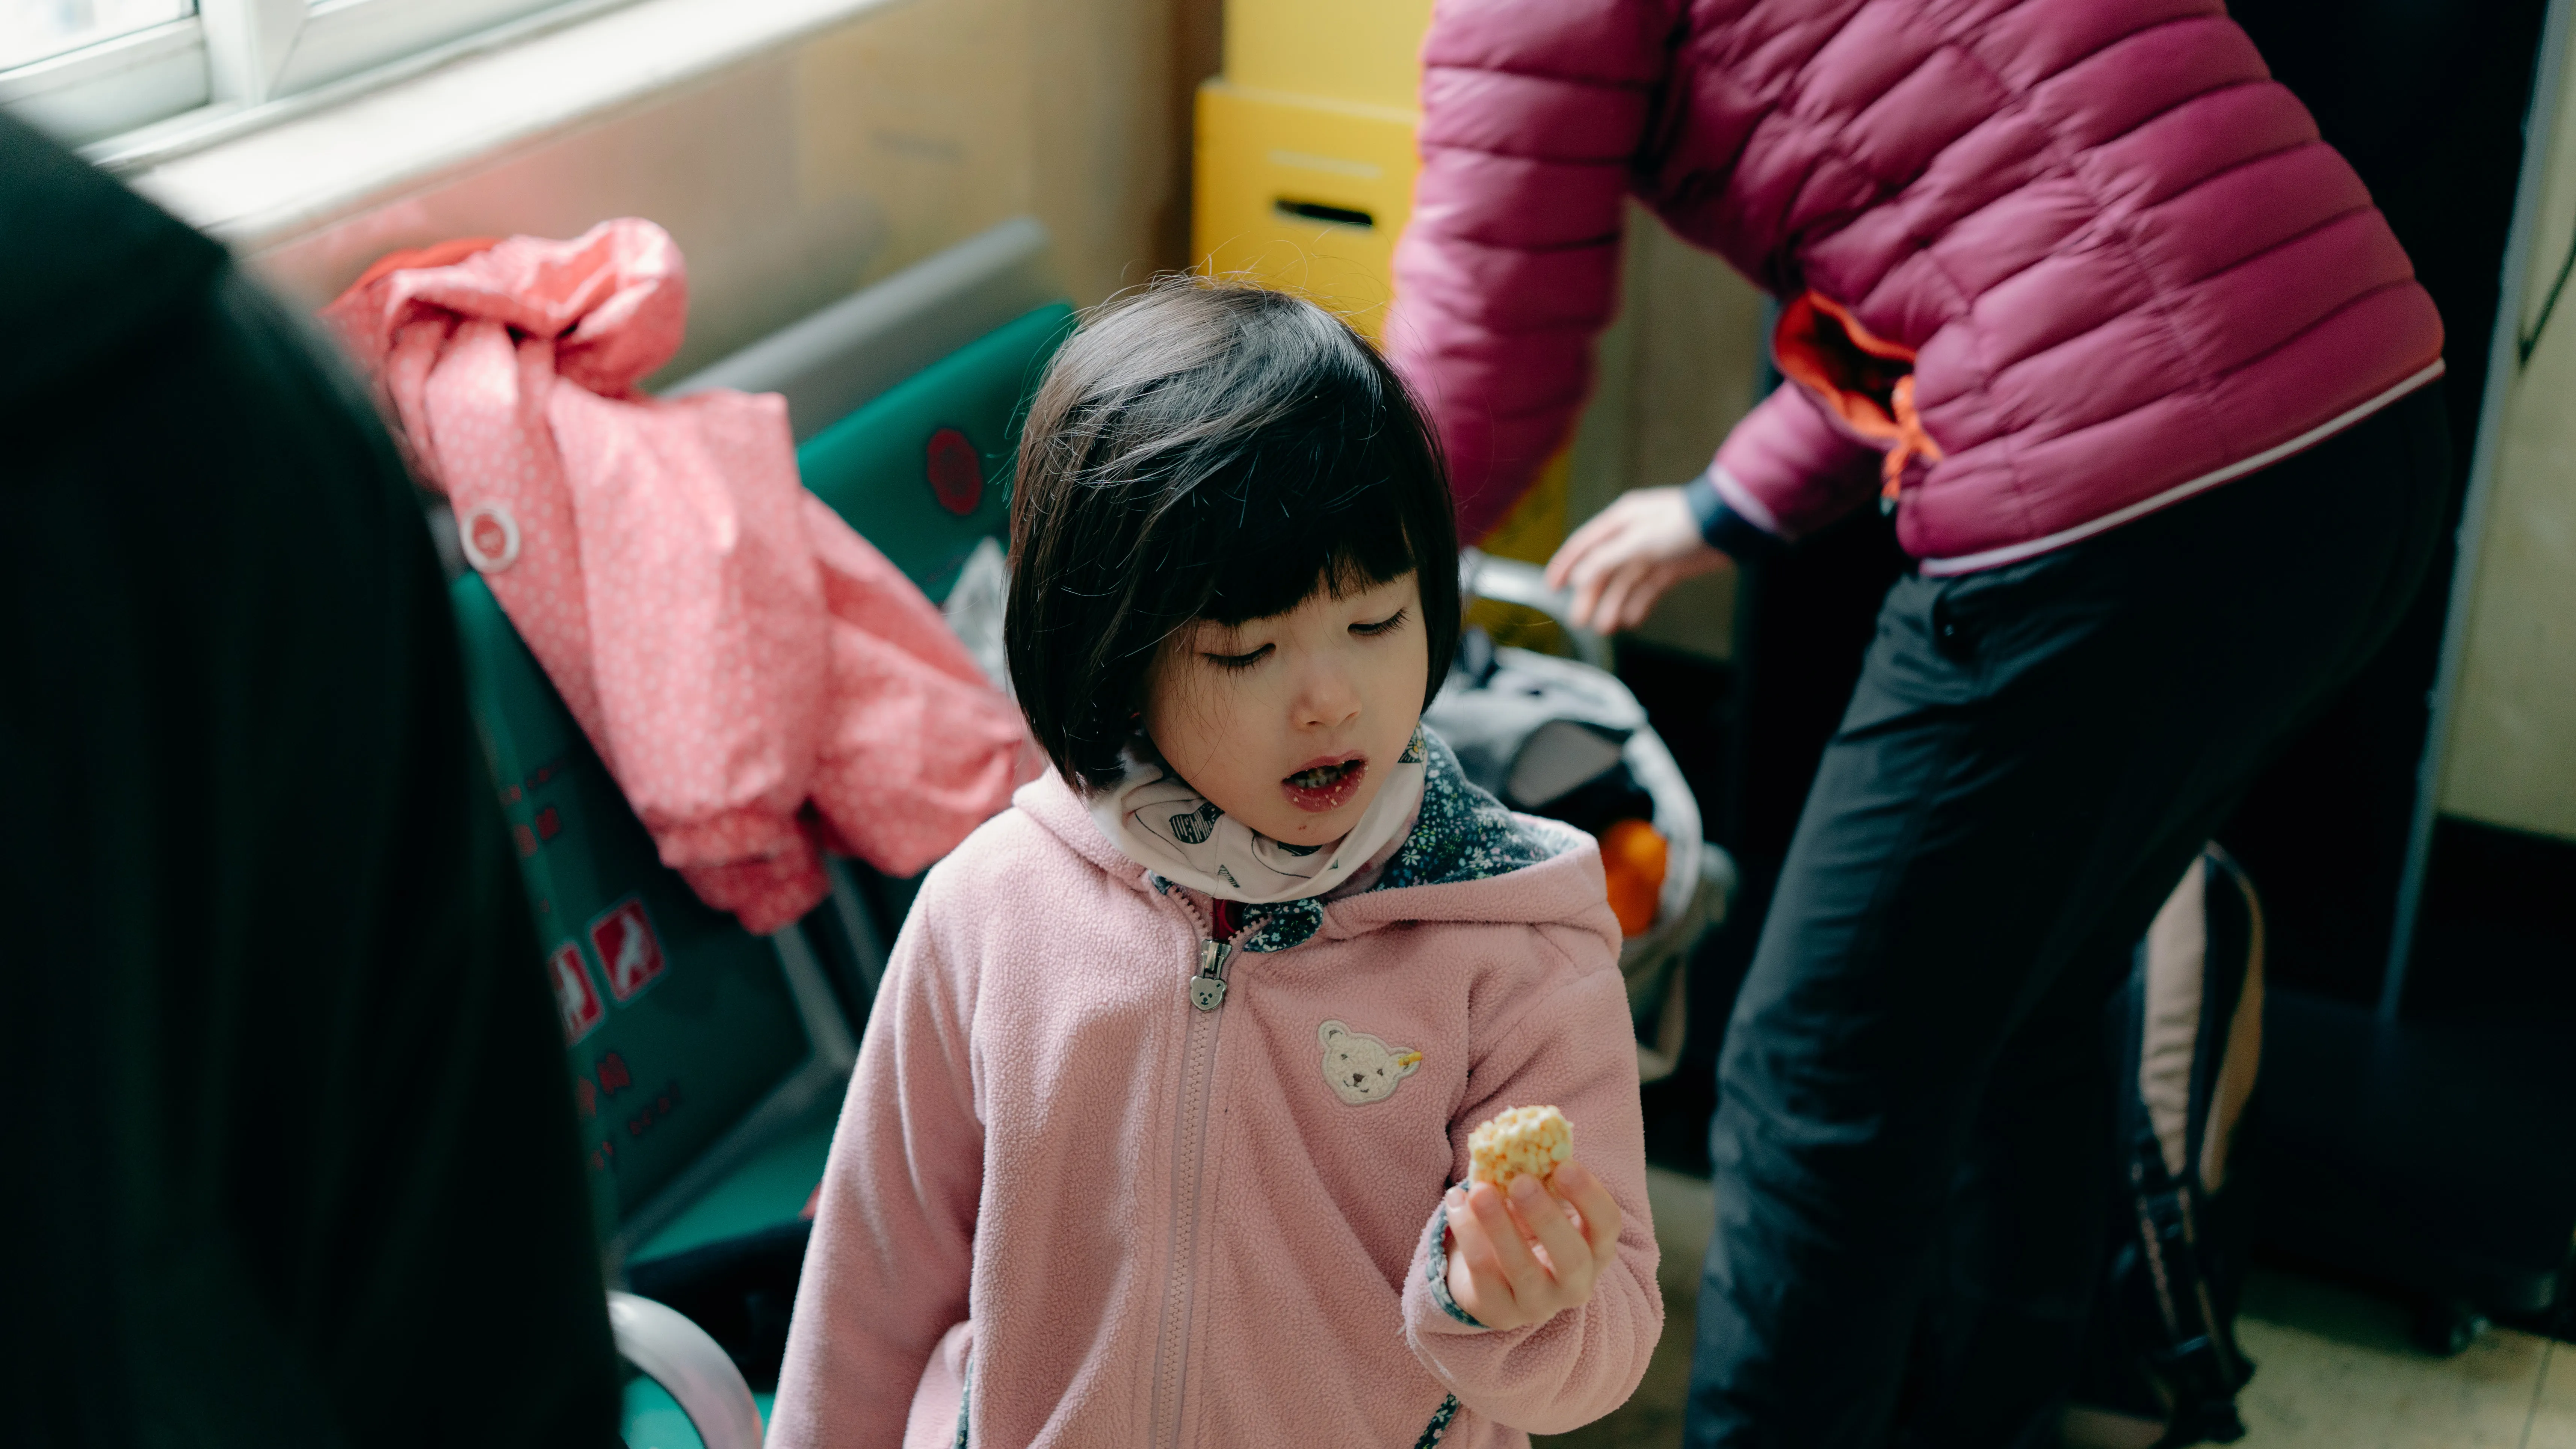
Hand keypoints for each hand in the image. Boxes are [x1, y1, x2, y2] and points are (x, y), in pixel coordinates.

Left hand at [1442, 1161, 1622, 1331]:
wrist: (1492, 1275)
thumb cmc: (1524, 1226)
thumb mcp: (1538, 1202)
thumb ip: (1537, 1175)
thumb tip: (1519, 1135)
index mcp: (1594, 1249)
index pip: (1607, 1226)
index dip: (1589, 1196)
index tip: (1564, 1165)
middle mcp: (1575, 1284)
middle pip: (1572, 1257)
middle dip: (1547, 1218)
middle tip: (1522, 1181)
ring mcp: (1538, 1304)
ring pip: (1523, 1270)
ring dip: (1500, 1227)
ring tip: (1479, 1190)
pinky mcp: (1499, 1312)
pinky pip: (1484, 1274)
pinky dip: (1468, 1236)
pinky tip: (1456, 1202)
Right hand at [1543, 486, 1729, 632]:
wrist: (1731, 525)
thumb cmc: (1686, 523)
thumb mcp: (1641, 540)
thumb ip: (1608, 559)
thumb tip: (1579, 578)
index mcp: (1621, 520)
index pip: (1584, 545)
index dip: (1566, 566)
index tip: (1551, 588)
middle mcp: (1633, 535)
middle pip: (1604, 569)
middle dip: (1590, 595)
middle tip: (1579, 620)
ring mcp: (1652, 552)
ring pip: (1625, 583)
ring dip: (1614, 604)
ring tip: (1605, 627)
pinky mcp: (1671, 567)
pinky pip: (1647, 589)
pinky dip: (1638, 604)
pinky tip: (1631, 620)